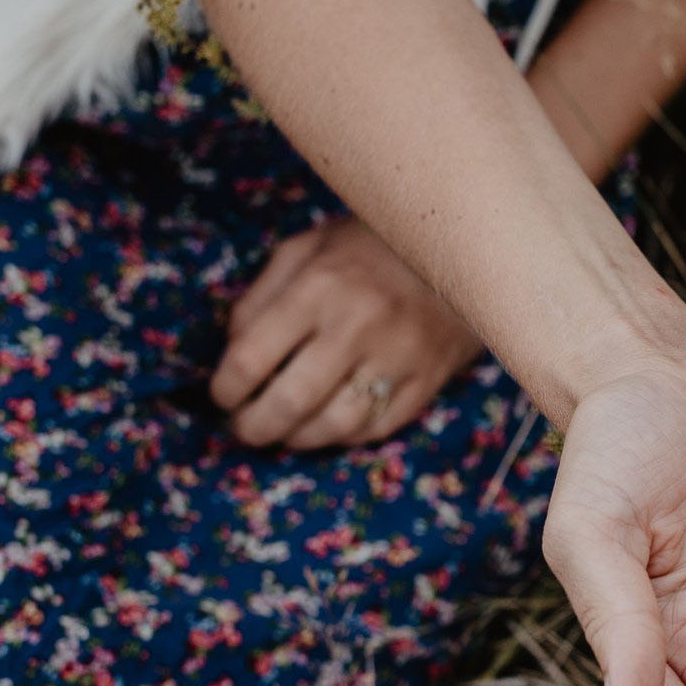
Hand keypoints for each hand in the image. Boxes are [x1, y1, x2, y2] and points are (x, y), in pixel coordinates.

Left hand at [211, 217, 486, 450]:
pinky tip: (328, 426)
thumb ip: (262, 295)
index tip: (222, 395)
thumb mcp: (307, 248)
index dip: (225, 388)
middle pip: (291, 401)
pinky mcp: (428, 380)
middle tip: (244, 429)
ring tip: (283, 432)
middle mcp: (358, 326)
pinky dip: (344, 437)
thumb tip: (233, 351)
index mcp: (320, 287)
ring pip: (335, 424)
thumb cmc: (372, 246)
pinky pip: (377, 428)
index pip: (251, 357)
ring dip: (298, 438)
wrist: (462, 250)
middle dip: (255, 426)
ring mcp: (398, 358)